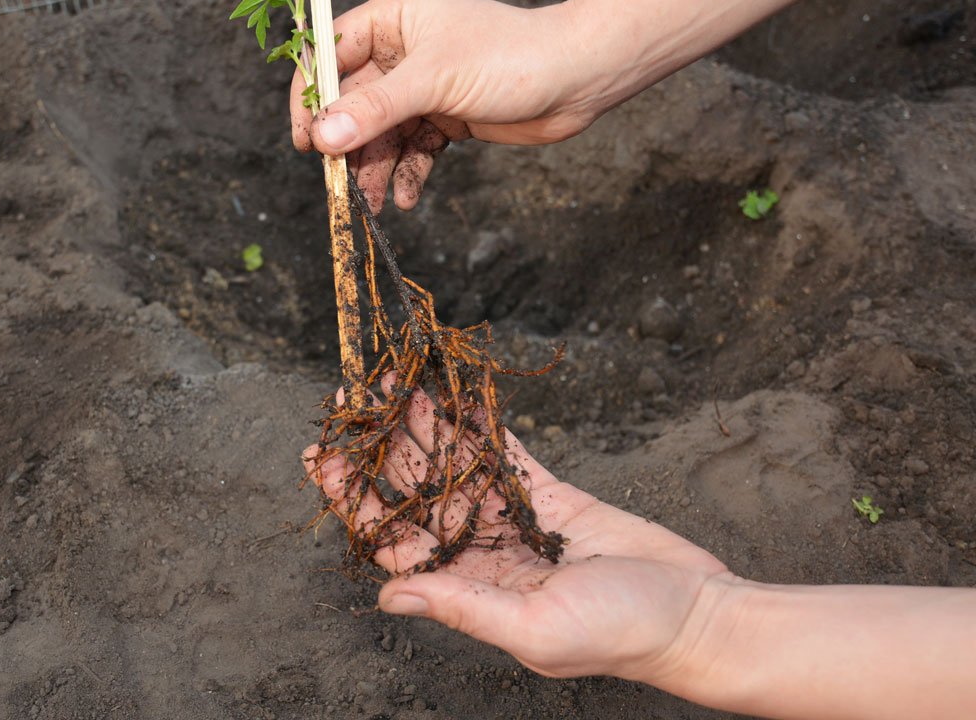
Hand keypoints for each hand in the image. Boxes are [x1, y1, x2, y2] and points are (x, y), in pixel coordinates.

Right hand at [290, 0, 600, 212]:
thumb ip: (376, 109)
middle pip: (354, 102)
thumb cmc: (511, 57)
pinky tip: (405, 197)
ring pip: (382, 131)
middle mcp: (403, 49)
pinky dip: (406, 172)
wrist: (578, 79)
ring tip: (373, 204)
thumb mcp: (434, 81)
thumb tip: (323, 137)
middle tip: (340, 185)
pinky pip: (412, 147)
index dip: (312, 96)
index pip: (331, 54)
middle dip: (348, 145)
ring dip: (375, 167)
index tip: (306, 140)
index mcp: (393, 18)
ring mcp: (424, 85)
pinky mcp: (445, 115)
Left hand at [302, 374, 729, 682]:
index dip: (354, 497)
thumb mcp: (533, 628)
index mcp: (468, 587)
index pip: (392, 538)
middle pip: (416, 492)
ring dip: (424, 426)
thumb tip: (386, 596)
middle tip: (350, 400)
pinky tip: (453, 396)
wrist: (695, 612)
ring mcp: (516, 519)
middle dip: (381, 446)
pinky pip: (505, 453)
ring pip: (456, 465)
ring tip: (393, 383)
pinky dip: (479, 425)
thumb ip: (460, 606)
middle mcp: (482, 551)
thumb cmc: (620, 633)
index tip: (322, 456)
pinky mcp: (552, 495)